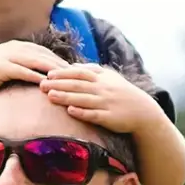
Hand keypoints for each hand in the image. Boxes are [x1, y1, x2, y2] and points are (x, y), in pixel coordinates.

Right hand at [0, 40, 65, 101]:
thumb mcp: (6, 67)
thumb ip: (21, 66)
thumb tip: (37, 73)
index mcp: (15, 46)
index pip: (42, 51)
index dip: (57, 58)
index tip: (71, 68)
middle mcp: (12, 48)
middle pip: (42, 54)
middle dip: (59, 63)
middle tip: (75, 73)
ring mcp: (6, 56)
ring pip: (35, 61)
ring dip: (51, 68)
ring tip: (66, 78)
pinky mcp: (0, 68)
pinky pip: (22, 71)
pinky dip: (35, 76)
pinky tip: (46, 83)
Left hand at [40, 64, 159, 132]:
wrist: (143, 111)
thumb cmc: (121, 93)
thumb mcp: (109, 77)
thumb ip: (91, 70)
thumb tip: (71, 66)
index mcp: (101, 78)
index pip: (79, 73)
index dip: (63, 73)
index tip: (48, 74)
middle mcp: (103, 89)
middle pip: (77, 85)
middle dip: (59, 85)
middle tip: (41, 85)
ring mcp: (106, 103)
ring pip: (83, 99)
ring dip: (66, 97)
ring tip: (50, 96)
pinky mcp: (110, 118)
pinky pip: (94, 115)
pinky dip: (83, 112)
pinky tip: (70, 111)